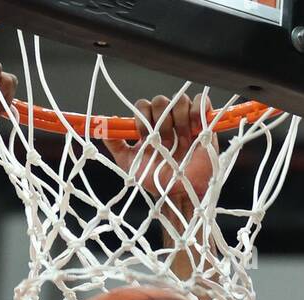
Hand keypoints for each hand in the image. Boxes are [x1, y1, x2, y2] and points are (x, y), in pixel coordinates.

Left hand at [103, 94, 217, 204]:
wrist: (178, 194)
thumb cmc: (156, 180)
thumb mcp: (129, 164)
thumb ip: (115, 144)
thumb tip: (100, 127)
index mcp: (149, 126)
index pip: (142, 106)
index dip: (142, 117)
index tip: (144, 136)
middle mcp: (166, 121)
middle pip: (160, 101)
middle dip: (161, 120)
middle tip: (164, 141)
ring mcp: (185, 121)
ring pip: (180, 100)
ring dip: (179, 118)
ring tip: (182, 140)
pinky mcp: (203, 123)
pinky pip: (201, 102)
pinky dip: (197, 110)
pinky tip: (194, 129)